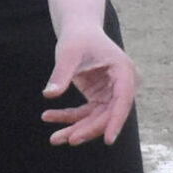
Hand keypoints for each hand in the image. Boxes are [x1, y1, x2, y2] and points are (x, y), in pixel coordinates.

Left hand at [42, 23, 138, 145]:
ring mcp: (112, 93)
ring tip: (54, 138)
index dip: (116, 121)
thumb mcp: (68, 52)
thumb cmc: (77, 37)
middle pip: (108, 114)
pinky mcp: (100, 98)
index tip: (109, 141)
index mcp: (124, 70)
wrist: (79, 31)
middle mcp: (123, 85)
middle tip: (65, 139)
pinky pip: (85, 114)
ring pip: (96, 119)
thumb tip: (49, 94)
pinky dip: (68, 118)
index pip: (123, 101)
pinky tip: (48, 116)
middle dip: (87, 129)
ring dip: (75, 129)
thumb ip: (61, 73)